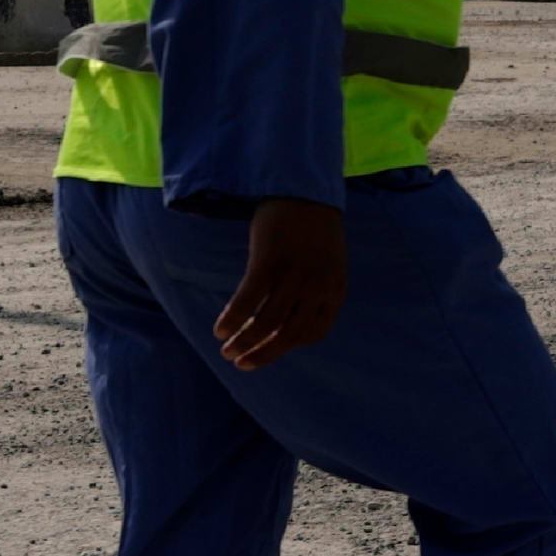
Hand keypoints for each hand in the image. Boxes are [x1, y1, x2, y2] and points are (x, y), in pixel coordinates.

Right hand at [214, 196, 346, 371]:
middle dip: (262, 354)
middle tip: (240, 363)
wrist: (304, 191)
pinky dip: (232, 320)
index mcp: (335, 290)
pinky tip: (220, 330)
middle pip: (288, 334)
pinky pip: (247, 301)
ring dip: (244, 342)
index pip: (314, 334)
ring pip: (266, 322)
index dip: (290, 346)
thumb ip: (317, 292)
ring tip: (227, 349)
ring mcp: (294, 275)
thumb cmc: (313, 231)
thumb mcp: (328, 265)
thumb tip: (288, 322)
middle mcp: (317, 287)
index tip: (269, 350)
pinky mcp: (269, 263)